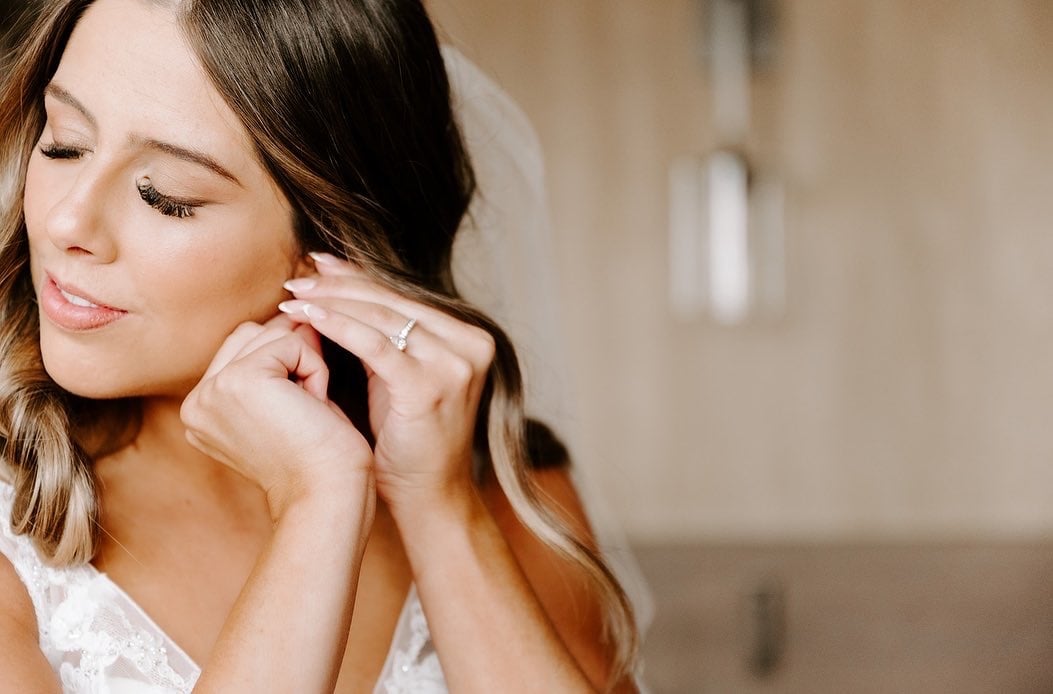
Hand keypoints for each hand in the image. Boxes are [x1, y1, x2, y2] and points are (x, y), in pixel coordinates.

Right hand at [180, 313, 374, 516]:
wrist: (328, 493)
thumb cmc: (319, 456)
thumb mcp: (288, 401)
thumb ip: (277, 360)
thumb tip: (294, 314)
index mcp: (200, 410)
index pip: (242, 348)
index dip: (285, 362)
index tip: (300, 408)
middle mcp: (195, 401)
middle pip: (251, 334)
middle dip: (292, 358)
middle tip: (306, 409)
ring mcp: (212, 390)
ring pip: (269, 335)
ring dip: (304, 363)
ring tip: (308, 408)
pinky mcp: (239, 380)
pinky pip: (289, 343)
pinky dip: (314, 368)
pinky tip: (313, 406)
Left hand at [280, 253, 495, 512]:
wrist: (430, 496)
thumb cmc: (409, 441)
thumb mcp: (402, 377)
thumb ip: (387, 338)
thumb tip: (340, 293)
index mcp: (468, 335)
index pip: (404, 295)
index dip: (358, 277)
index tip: (318, 265)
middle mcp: (470, 343)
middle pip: (393, 300)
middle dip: (339, 286)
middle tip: (296, 278)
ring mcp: (455, 363)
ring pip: (382, 317)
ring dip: (332, 302)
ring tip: (293, 297)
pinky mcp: (430, 384)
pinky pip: (375, 345)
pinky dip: (337, 327)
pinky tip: (307, 318)